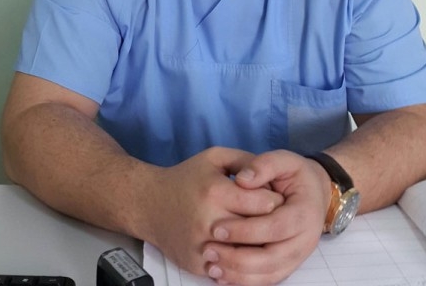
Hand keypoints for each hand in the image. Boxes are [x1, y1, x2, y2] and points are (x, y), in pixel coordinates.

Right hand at [143, 147, 283, 276]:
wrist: (150, 204)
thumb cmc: (187, 178)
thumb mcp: (215, 157)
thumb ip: (245, 160)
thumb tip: (271, 174)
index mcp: (216, 192)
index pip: (264, 203)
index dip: (275, 199)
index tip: (275, 197)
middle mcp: (209, 221)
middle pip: (258, 231)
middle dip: (271, 224)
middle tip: (273, 217)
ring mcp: (202, 247)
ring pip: (247, 254)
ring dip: (257, 246)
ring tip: (260, 233)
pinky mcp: (197, 265)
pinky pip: (230, 269)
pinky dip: (239, 261)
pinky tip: (241, 247)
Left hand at [203, 150, 331, 284]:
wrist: (315, 192)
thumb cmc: (296, 175)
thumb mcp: (285, 160)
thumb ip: (265, 165)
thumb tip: (242, 179)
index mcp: (304, 213)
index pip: (274, 227)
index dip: (245, 230)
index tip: (216, 228)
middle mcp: (305, 239)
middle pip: (270, 258)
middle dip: (237, 256)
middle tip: (208, 249)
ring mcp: (297, 256)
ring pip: (268, 274)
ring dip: (238, 274)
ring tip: (210, 264)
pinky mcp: (288, 265)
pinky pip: (267, 280)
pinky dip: (244, 281)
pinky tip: (221, 275)